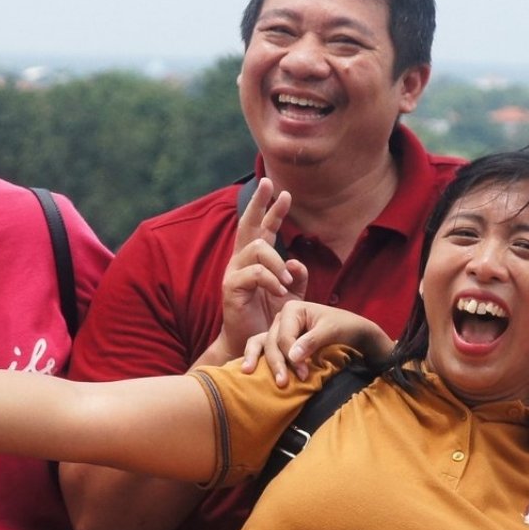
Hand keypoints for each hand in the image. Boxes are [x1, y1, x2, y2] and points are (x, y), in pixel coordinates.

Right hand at [213, 178, 309, 358]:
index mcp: (254, 261)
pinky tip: (280, 290)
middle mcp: (240, 261)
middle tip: (269, 183)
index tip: (285, 193)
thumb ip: (296, 278)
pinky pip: (253, 272)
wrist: (250, 345)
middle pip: (248, 225)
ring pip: (257, 248)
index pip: (263, 228)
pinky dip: (270, 279)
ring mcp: (233, 273)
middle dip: (259, 203)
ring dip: (277, 262)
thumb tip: (297, 260)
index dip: (272, 210)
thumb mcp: (289, 296)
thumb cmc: (268, 320)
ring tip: (287, 280)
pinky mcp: (230, 288)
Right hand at [241, 301, 392, 384]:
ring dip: (262, 362)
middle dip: (277, 363)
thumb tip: (292, 356)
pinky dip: (257, 359)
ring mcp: (278, 330)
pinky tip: (249, 372)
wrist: (353, 332)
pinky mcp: (279, 343)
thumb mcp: (332, 331)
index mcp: (291, 309)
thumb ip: (311, 341)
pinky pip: (263, 349)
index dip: (291, 356)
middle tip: (283, 384)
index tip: (304, 374)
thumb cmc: (344, 327)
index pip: (284, 336)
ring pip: (264, 346)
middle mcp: (280, 319)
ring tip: (252, 375)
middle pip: (272, 342)